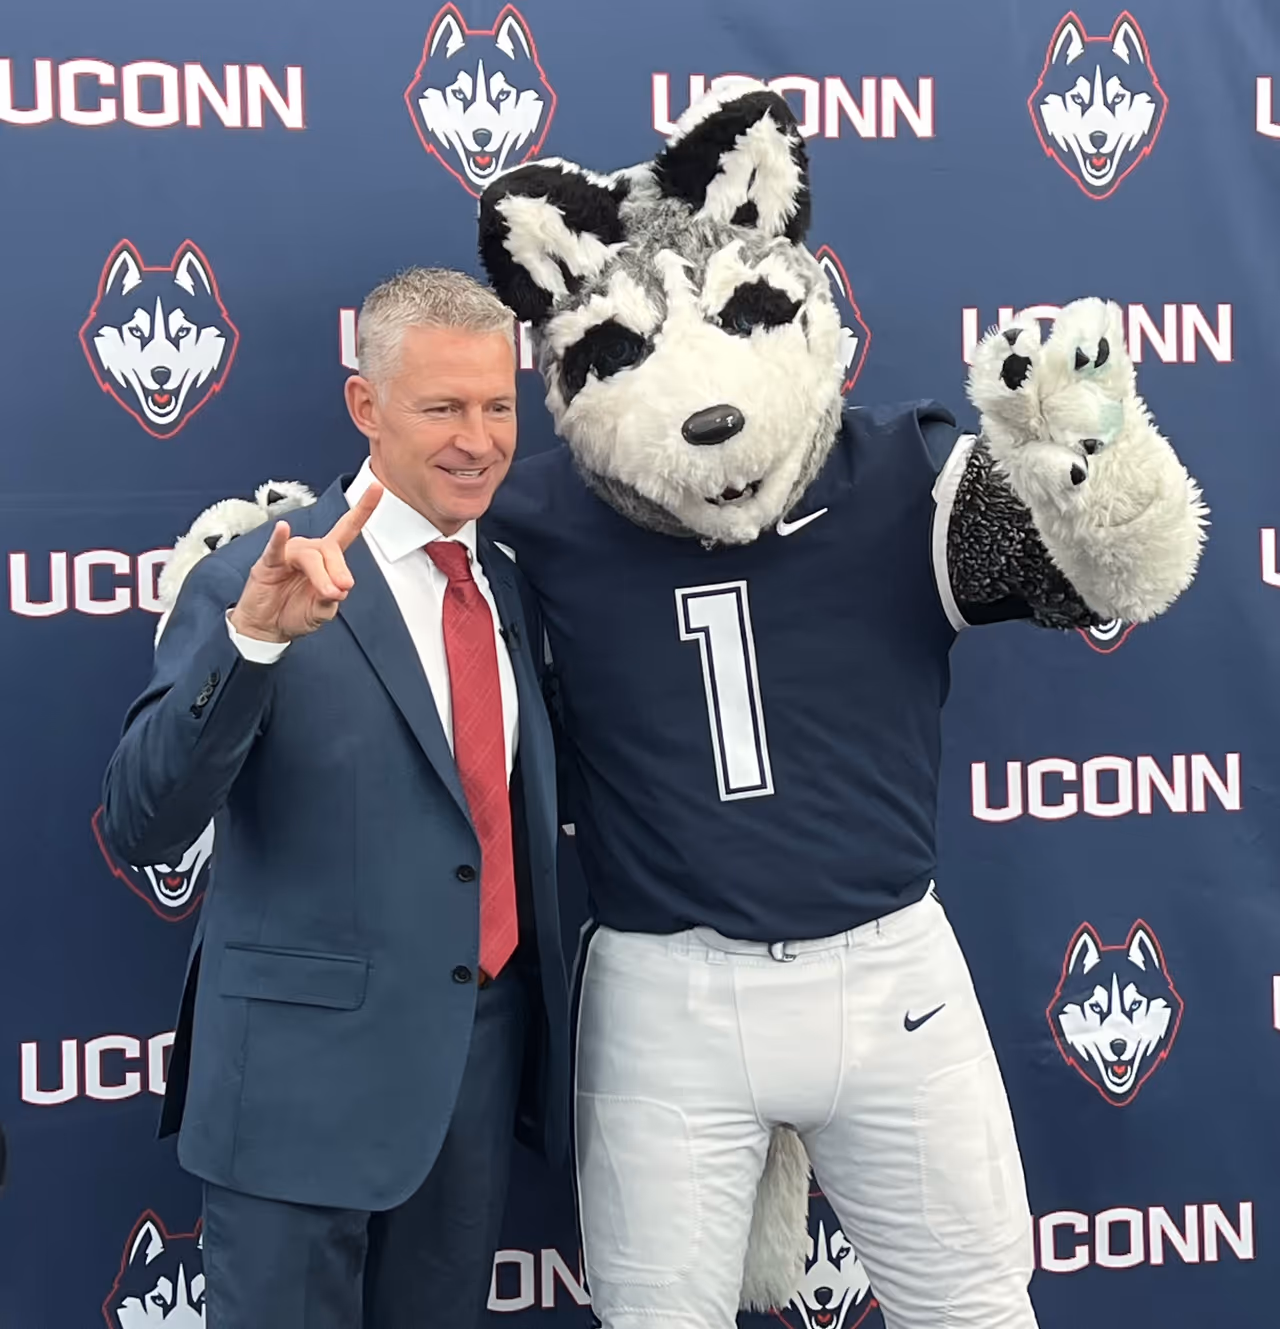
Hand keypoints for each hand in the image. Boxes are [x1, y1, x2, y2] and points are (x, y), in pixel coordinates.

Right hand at [229, 484, 381, 641]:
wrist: (268, 628)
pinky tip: (282, 529)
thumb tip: (340, 589)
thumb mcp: (322, 611)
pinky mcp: (268, 563)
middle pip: (330, 549)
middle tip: (340, 590)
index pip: (347, 529)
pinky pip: (275, 549)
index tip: (378, 487)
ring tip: (325, 593)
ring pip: (310, 556)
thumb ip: (331, 600)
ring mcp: (288, 554)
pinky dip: (279, 539)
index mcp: (326, 558)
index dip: (362, 509)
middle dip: (338, 570)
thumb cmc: (294, 612)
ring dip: (321, 575)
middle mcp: (309, 550)